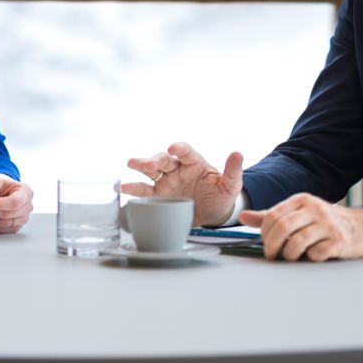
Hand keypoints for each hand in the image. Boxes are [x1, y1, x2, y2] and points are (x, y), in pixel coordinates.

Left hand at [0, 174, 34, 234]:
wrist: (2, 191)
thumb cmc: (0, 185)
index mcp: (26, 191)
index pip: (15, 202)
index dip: (0, 204)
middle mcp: (28, 206)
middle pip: (11, 214)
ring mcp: (24, 218)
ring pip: (8, 224)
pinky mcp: (17, 227)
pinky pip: (6, 230)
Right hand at [123, 142, 243, 226]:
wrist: (212, 214)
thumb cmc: (220, 195)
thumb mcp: (230, 185)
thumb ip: (232, 171)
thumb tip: (238, 153)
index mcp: (194, 163)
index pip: (185, 152)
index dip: (179, 149)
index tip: (174, 148)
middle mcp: (177, 169)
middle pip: (164, 160)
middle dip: (155, 159)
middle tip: (148, 163)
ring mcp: (166, 182)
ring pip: (151, 171)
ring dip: (141, 166)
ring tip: (131, 163)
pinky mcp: (159, 197)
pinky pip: (145, 191)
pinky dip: (134, 189)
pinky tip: (124, 188)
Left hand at [239, 193, 362, 261]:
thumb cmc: (326, 222)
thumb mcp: (300, 213)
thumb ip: (271, 216)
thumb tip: (243, 216)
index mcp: (302, 200)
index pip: (273, 215)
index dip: (264, 233)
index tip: (266, 244)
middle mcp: (314, 208)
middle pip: (282, 228)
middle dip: (272, 246)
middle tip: (272, 256)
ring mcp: (328, 224)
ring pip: (296, 242)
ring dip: (288, 255)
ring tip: (290, 258)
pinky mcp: (339, 241)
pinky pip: (316, 254)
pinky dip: (310, 259)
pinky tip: (313, 256)